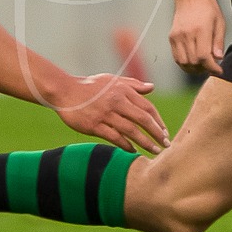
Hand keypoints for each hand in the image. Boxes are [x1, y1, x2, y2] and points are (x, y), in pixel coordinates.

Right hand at [42, 72, 169, 153]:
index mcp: (123, 91)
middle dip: (157, 133)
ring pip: (131, 130)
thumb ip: (133, 85)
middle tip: (166, 145)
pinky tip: (133, 151)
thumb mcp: (112, 80)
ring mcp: (105, 114)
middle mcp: (117, 102)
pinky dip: (126, 145)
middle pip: (143, 120)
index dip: (158, 121)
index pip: (147, 108)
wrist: (65, 91)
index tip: (165, 132)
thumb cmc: (90, 86)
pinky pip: (114, 137)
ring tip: (155, 151)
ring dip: (145, 142)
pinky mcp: (94, 125)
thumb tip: (152, 87)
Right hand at [168, 0, 225, 76]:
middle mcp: (187, 34)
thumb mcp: (219, 23)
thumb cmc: (206, 6)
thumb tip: (218, 57)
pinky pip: (176, 57)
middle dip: (204, 68)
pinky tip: (192, 61)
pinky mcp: (172, 37)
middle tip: (211, 66)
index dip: (211, 67)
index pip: (203, 57)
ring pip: (183, 62)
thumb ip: (219, 42)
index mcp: (200, 30)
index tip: (218, 70)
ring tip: (202, 65)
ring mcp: (177, 36)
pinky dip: (184, 63)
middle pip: (193, 62)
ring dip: (193, 68)